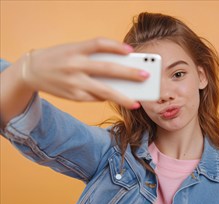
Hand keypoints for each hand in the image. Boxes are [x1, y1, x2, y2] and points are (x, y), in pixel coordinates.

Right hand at [20, 38, 146, 108]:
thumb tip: (119, 69)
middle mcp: (75, 65)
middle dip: (129, 74)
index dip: (116, 46)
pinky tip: (115, 98)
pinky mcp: (73, 96)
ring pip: (103, 91)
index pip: (99, 44)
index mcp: (75, 49)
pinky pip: (95, 98)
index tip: (131, 50)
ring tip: (136, 103)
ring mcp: (74, 82)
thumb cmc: (58, 58)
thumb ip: (93, 56)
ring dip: (122, 98)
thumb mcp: (72, 50)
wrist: (31, 71)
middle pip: (107, 69)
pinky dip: (106, 98)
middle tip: (145, 76)